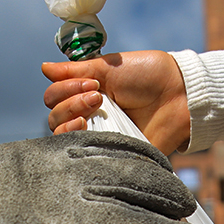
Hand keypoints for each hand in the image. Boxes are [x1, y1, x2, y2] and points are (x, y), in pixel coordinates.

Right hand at [42, 51, 191, 154]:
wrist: (179, 95)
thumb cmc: (147, 76)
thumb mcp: (109, 67)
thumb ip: (75, 71)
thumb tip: (44, 68)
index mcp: (85, 94)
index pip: (53, 98)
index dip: (64, 90)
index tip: (91, 82)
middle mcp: (88, 116)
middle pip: (54, 118)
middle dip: (69, 104)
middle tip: (97, 96)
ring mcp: (98, 136)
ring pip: (62, 137)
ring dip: (70, 121)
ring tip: (95, 111)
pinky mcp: (111, 152)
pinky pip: (84, 156)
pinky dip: (80, 141)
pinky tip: (91, 129)